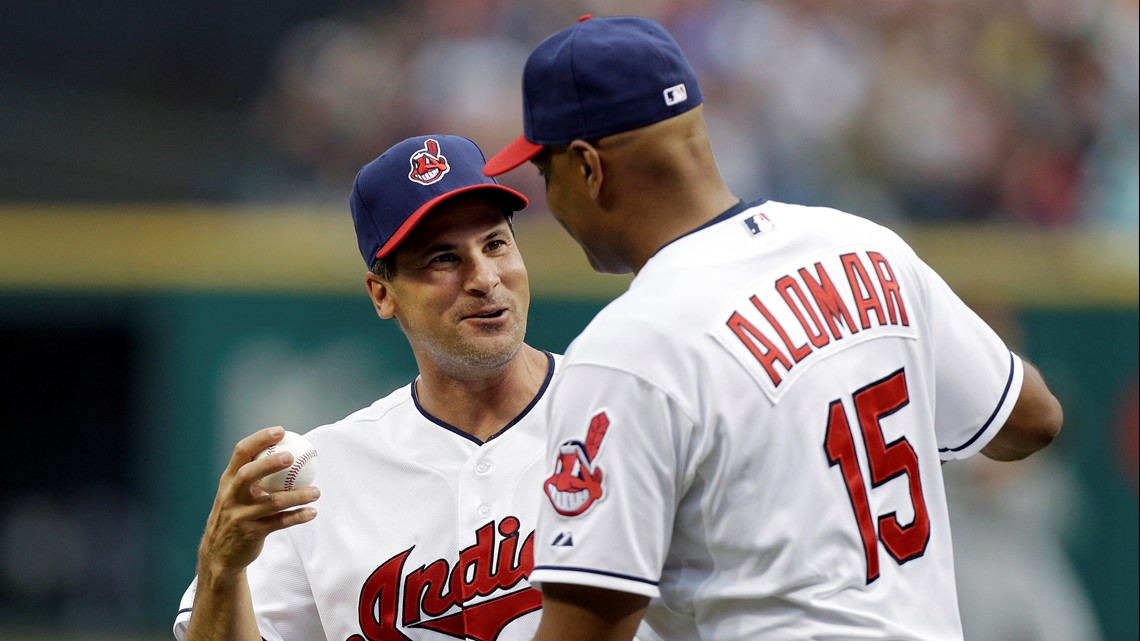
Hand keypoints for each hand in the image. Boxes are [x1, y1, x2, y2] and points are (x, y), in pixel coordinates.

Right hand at [197, 426, 319, 580]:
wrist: (219, 554)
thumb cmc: (235, 514)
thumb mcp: (236, 492)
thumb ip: (254, 474)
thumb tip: (287, 450)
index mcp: (229, 480)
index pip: (241, 453)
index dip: (260, 439)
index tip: (281, 431)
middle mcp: (231, 496)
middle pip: (249, 474)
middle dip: (270, 463)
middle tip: (292, 457)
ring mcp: (240, 516)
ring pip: (272, 502)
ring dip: (297, 495)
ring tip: (316, 492)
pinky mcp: (251, 534)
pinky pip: (280, 523)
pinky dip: (298, 517)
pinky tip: (312, 512)